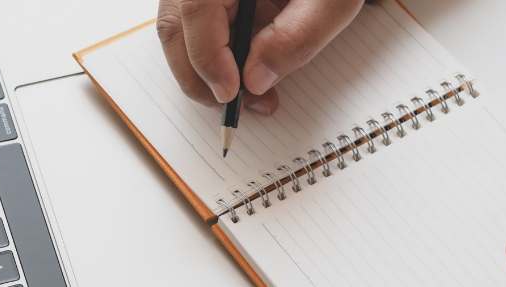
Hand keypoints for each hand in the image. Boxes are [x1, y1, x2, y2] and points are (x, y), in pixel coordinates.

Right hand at [156, 0, 362, 113]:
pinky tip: (250, 69)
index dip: (208, 57)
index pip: (197, 8)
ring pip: (180, 27)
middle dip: (199, 75)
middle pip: (174, 21)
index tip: (231, 93)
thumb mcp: (331, 0)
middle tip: (235, 106)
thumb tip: (256, 80)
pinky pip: (197, 24)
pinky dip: (217, 54)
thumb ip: (297, 36)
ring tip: (252, 94)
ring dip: (207, 69)